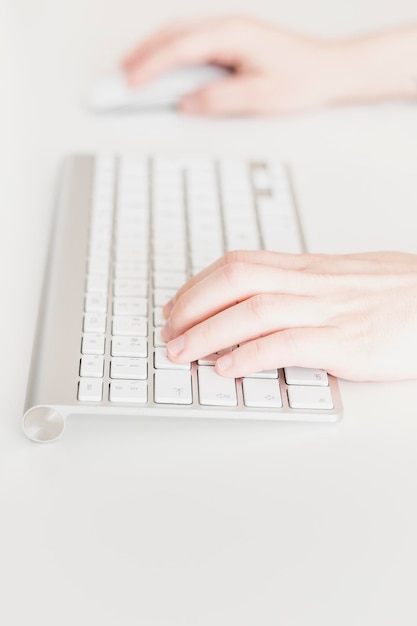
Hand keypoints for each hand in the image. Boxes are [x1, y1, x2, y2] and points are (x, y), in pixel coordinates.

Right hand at [122, 15, 342, 115]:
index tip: (130, 82)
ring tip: (131, 72)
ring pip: (179, 36)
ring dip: (153, 52)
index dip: (151, 65)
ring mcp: (229, 33)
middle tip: (118, 76)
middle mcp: (229, 28)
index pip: (180, 48)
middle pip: (173, 34)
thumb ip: (220, 99)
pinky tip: (162, 69)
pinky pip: (191, 44)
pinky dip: (170, 55)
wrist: (330, 70)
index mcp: (234, 35)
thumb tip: (187, 104)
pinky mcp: (232, 43)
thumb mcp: (260, 97)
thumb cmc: (303, 80)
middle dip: (141, 54)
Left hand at [161, 250, 416, 381]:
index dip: (199, 282)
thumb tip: (272, 295)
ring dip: (208, 332)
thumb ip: (307, 285)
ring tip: (182, 351)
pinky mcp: (345, 342)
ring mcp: (328, 311)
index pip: (241, 263)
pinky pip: (286, 345)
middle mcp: (312, 284)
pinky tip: (228, 368)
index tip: (177, 302)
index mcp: (310, 268)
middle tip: (168, 329)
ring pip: (252, 311)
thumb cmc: (401, 293)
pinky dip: (250, 356)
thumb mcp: (348, 276)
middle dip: (192, 303)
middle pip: (235, 280)